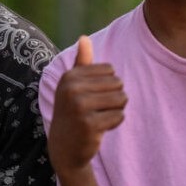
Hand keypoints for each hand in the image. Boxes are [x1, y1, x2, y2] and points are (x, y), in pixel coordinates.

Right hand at [47, 36, 126, 176]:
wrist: (64, 147)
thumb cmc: (73, 112)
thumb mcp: (72, 86)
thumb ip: (81, 62)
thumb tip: (83, 38)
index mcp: (70, 76)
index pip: (110, 70)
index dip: (107, 85)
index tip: (91, 97)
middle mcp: (72, 89)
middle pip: (118, 84)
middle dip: (113, 98)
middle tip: (95, 110)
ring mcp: (79, 106)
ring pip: (121, 99)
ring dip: (115, 111)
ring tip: (98, 118)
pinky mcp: (89, 124)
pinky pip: (119, 116)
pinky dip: (114, 124)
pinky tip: (98, 129)